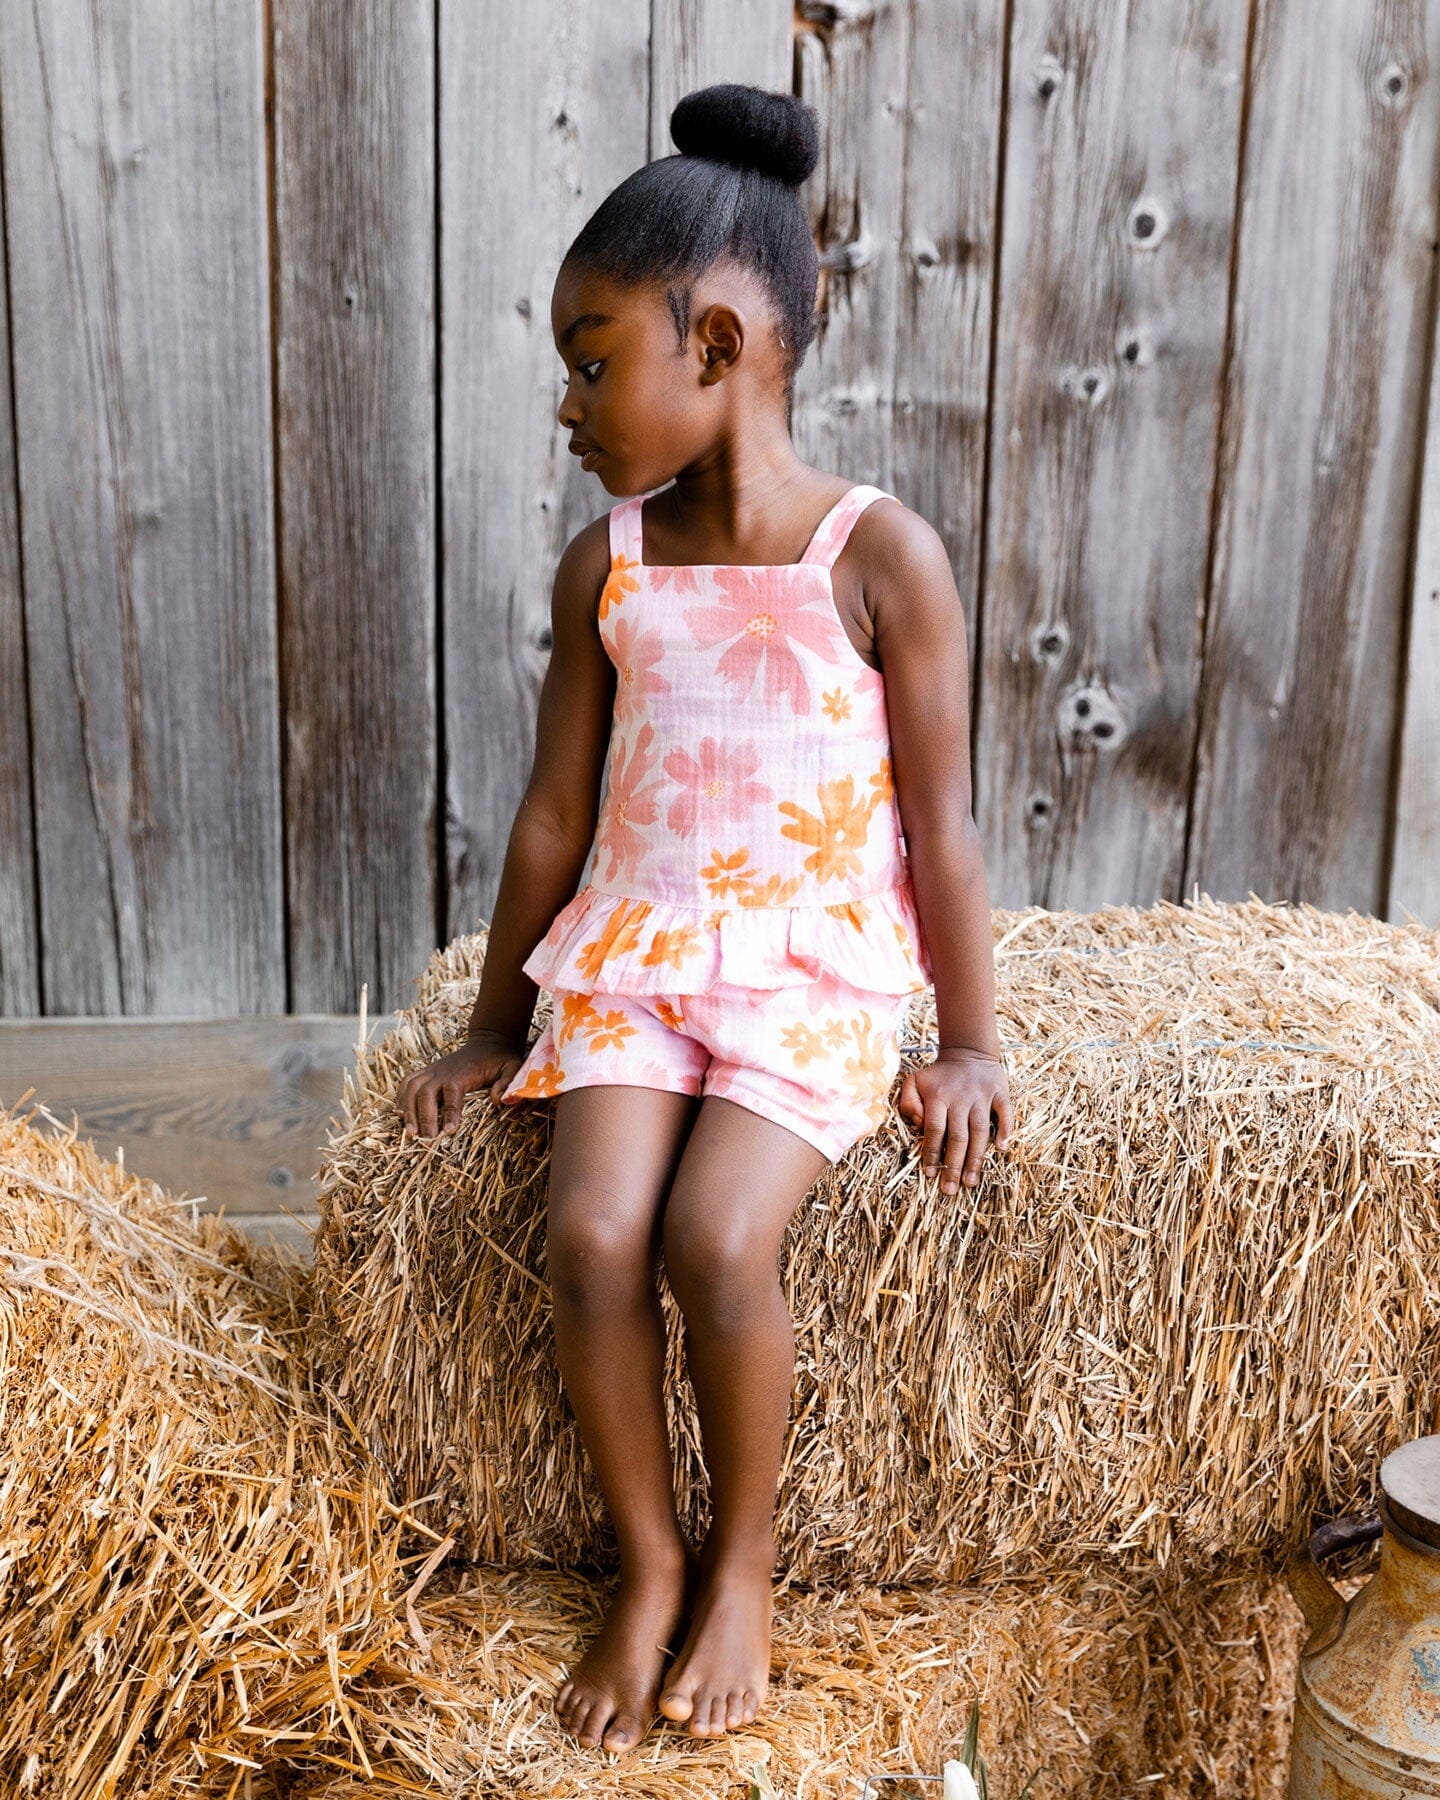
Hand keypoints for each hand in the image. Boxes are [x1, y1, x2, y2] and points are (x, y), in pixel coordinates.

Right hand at [397, 1031, 526, 1137]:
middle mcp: (442, 1071)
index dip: (449, 1113)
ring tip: (409, 1133)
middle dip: (423, 1117)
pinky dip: (400, 1096)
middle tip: (425, 1139)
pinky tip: (400, 1114)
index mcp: (462, 1074)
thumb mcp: (512, 1067)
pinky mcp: (427, 1071)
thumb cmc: (500, 1058)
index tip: (448, 1132)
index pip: (452, 1094)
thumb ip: (508, 1081)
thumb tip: (497, 1100)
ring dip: (407, 1110)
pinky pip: (407, 1082)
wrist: (488, 1040)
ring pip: (411, 1088)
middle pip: (425, 1093)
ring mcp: (432, 1070)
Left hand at [897, 1046, 1012, 1194]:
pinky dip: (1005, 1129)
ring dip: (976, 1159)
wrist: (968, 1051)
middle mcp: (960, 1098)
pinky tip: (1001, 1148)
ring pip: (979, 1132)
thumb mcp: (914, 1082)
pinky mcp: (1000, 1092)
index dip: (932, 1154)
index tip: (930, 1175)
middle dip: (953, 1166)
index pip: (934, 1131)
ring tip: (971, 1182)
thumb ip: (908, 1103)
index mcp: (938, 1096)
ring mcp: (982, 1096)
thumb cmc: (938, 1075)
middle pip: (957, 1137)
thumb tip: (919, 1125)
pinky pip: (1005, 1113)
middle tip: (950, 1190)